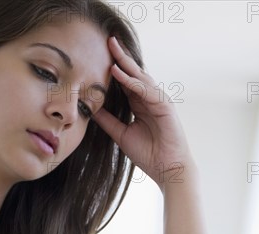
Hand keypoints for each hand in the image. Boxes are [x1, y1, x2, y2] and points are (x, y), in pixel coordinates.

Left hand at [92, 36, 192, 188]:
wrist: (168, 169)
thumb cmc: (149, 154)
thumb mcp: (121, 134)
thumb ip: (108, 121)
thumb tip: (91, 109)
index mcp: (140, 104)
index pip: (125, 81)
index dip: (113, 67)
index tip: (98, 54)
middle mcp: (150, 99)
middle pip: (133, 73)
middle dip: (120, 57)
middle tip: (107, 40)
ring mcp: (158, 101)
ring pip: (140, 77)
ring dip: (125, 63)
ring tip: (111, 49)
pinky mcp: (165, 106)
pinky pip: (145, 90)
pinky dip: (132, 81)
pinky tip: (118, 72)